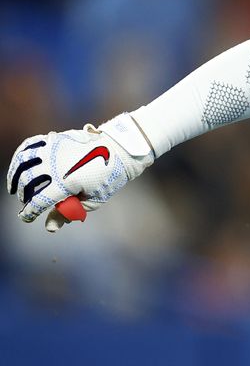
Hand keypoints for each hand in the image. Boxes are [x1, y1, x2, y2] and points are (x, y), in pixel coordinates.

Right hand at [7, 113, 153, 231]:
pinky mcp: (55, 138)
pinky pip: (29, 145)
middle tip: (26, 202)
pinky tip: (19, 166)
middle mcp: (56, 165)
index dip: (29, 212)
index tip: (26, 217)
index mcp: (67, 182)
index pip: (39, 201)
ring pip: (23, 163)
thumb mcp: (93, 201)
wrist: (120, 150)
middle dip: (23, 195)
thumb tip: (49, 227)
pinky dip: (20, 156)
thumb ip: (68, 213)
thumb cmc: (109, 178)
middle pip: (27, 182)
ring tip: (14, 187)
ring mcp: (54, 150)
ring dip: (15, 176)